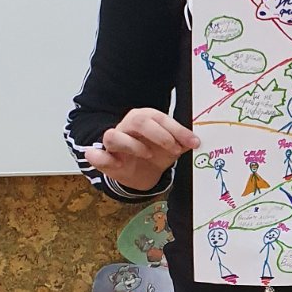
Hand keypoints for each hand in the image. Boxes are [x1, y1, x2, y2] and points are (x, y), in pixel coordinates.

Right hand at [82, 108, 198, 190]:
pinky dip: (99, 157)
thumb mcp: (172, 149)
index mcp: (146, 119)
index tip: (193, 142)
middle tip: (175, 149)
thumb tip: (195, 141)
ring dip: (132, 145)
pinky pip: (96, 155)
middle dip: (160, 134)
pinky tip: (112, 162)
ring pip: (113, 135)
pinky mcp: (105, 159)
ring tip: (148, 155)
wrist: (141, 174)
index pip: (160, 117)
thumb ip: (182, 143)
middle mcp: (128, 127)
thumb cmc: (156, 155)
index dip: (177, 129)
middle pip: (138, 120)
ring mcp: (114, 142)